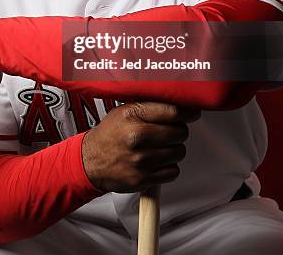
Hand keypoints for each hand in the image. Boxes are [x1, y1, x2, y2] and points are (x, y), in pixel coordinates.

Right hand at [81, 101, 200, 192]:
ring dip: (174, 149)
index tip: (192, 113)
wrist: (90, 161)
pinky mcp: (143, 179)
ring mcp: (141, 160)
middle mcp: (137, 137)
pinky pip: (173, 171)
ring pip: (179, 152)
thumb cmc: (109, 134)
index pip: (172, 112)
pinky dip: (169, 167)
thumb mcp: (124, 110)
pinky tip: (157, 161)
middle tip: (170, 131)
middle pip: (180, 132)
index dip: (187, 113)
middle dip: (179, 131)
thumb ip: (149, 106)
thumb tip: (178, 104)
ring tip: (160, 147)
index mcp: (132, 115)